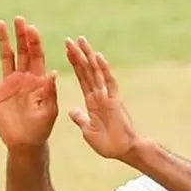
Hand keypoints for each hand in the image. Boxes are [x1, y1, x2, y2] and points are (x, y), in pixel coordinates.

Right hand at [0, 16, 58, 151]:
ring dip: (3, 40)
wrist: (25, 143)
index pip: (37, 55)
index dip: (34, 41)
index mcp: (39, 79)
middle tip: (17, 19)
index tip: (31, 28)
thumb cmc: (41, 129)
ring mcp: (10, 83)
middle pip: (22, 51)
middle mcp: (24, 77)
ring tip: (0, 23)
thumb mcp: (49, 111)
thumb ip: (50, 92)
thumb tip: (53, 72)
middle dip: (20, 34)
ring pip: (6, 57)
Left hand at [65, 36, 143, 162]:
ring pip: (96, 72)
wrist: (123, 151)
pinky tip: (97, 56)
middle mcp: (100, 94)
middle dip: (79, 55)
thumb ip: (81, 118)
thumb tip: (71, 110)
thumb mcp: (87, 130)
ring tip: (81, 41)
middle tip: (70, 39)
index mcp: (92, 101)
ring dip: (88, 56)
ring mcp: (107, 96)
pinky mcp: (115, 100)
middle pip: (87, 70)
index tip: (67, 50)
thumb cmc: (108, 143)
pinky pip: (108, 82)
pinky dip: (103, 69)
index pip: (82, 77)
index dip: (75, 64)